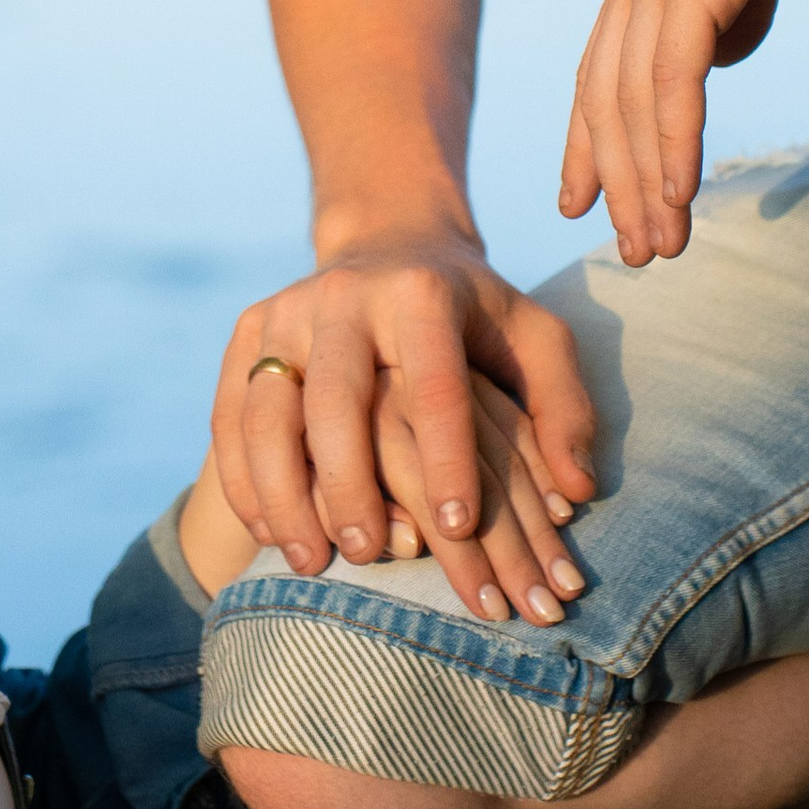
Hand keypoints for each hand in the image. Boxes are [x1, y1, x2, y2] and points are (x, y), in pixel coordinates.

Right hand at [210, 237, 597, 624]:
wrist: (389, 245)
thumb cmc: (474, 314)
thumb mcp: (535, 340)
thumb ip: (565, 408)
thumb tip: (579, 491)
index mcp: (423, 295)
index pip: (434, 383)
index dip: (446, 456)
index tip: (460, 526)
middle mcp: (345, 297)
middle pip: (335, 396)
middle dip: (349, 481)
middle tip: (367, 554)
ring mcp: (286, 312)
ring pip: (266, 408)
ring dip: (281, 492)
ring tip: (310, 563)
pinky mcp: (247, 333)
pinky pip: (229, 414)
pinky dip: (242, 478)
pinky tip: (267, 533)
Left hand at [561, 0, 808, 265]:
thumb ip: (735, 5)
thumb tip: (724, 57)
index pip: (601, 72)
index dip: (589, 141)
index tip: (581, 199)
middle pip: (607, 100)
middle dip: (616, 183)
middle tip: (635, 251)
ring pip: (633, 102)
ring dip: (645, 181)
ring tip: (660, 245)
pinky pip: (672, 78)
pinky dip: (672, 140)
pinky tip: (679, 190)